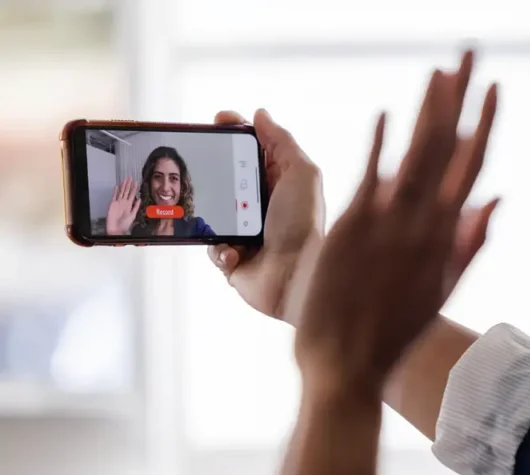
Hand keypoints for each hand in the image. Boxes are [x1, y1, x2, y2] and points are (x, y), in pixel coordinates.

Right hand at [105, 177, 139, 234]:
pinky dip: (115, 191)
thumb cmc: (124, 224)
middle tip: (130, 177)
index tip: (136, 182)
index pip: (132, 194)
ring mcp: (118, 203)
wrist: (116, 229)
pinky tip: (117, 186)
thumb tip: (139, 200)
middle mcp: (124, 203)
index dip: (134, 188)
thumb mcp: (133, 215)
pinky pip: (114, 196)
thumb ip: (136, 207)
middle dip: (129, 185)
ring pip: (121, 192)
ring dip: (123, 186)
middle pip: (127, 191)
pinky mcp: (112, 204)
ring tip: (125, 179)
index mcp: (129, 205)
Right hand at [208, 109, 323, 323]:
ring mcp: (245, 233)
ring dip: (213, 214)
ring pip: (211, 213)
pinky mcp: (233, 259)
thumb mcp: (302, 174)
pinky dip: (220, 248)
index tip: (217, 120)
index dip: (235, 133)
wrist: (295, 277)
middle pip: (227, 178)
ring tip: (224, 219)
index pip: (252, 151)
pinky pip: (212, 247)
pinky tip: (236, 252)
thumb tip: (260, 114)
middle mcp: (261, 207)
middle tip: (199, 162)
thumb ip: (282, 142)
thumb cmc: (303, 225)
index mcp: (279, 183)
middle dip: (212, 170)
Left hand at [210, 54, 498, 329]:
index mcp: (444, 238)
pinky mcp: (351, 229)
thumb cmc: (391, 335)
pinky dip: (380, 145)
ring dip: (428, 110)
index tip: (493, 87)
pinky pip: (369, 176)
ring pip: (415, 155)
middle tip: (469, 54)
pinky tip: (388, 113)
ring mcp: (388, 225)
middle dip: (460, 97)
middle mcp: (422, 225)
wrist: (347, 367)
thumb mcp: (441, 291)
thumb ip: (470, 242)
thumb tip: (498, 199)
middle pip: (446, 149)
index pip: (471, 167)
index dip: (483, 123)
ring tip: (441, 70)